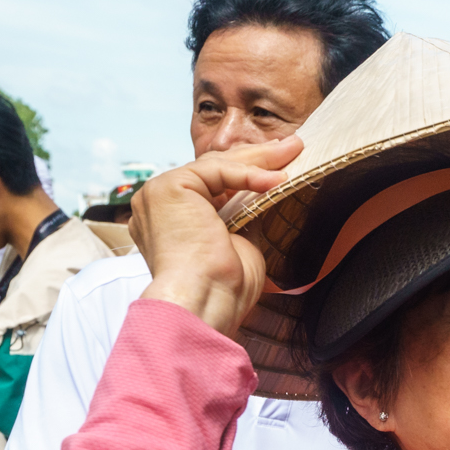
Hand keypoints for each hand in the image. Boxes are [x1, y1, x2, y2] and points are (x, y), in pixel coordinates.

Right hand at [133, 137, 301, 335]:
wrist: (204, 301)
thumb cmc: (221, 288)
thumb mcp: (238, 244)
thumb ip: (243, 218)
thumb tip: (266, 197)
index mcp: (171, 221)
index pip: (212, 186)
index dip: (248, 175)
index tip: (280, 169)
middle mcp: (157, 206)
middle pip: (214, 171)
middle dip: (256, 159)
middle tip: (291, 147)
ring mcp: (157, 194)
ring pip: (215, 165)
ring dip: (257, 157)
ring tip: (292, 150)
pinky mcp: (168, 188)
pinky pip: (215, 169)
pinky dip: (248, 173)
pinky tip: (276, 178)